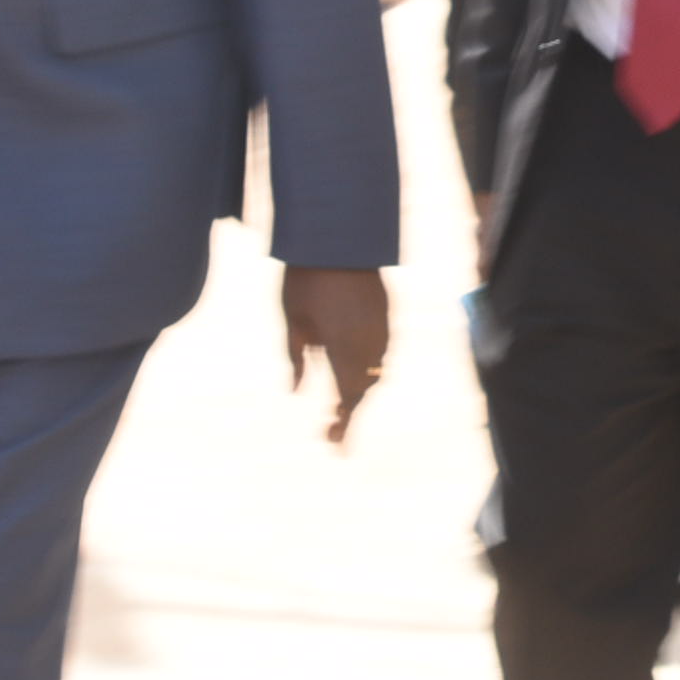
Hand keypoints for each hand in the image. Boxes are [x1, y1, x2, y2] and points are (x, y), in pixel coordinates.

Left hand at [283, 264, 389, 443]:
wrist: (338, 234)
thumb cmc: (305, 277)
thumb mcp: (292, 320)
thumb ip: (296, 358)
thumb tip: (296, 392)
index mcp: (344, 348)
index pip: (348, 397)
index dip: (344, 425)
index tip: (334, 445)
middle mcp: (369, 342)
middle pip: (365, 387)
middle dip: (350, 407)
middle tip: (330, 422)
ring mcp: (383, 326)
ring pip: (377, 369)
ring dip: (361, 385)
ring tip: (340, 397)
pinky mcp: (387, 312)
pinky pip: (382, 348)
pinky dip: (370, 364)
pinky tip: (354, 364)